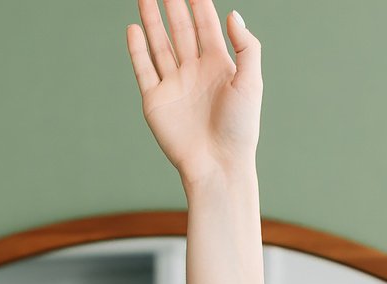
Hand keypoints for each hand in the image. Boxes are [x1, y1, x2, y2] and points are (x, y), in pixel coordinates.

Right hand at [126, 0, 261, 190]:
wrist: (217, 165)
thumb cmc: (240, 128)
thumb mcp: (252, 83)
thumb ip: (247, 46)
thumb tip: (233, 14)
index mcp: (219, 66)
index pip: (206, 26)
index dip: (198, 4)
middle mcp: (195, 72)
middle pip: (181, 30)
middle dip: (172, 6)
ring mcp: (173, 85)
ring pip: (160, 44)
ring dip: (152, 21)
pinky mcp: (155, 101)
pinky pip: (144, 68)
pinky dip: (137, 49)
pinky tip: (133, 29)